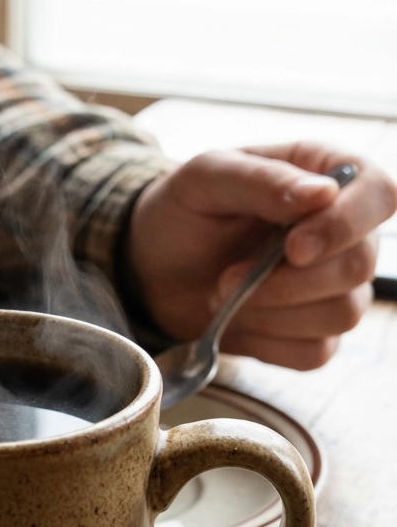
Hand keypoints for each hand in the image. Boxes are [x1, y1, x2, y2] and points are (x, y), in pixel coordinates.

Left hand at [127, 142, 396, 368]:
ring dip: (273, 313)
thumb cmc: (183, 211)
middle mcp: (344, 230)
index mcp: (328, 174)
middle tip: (224, 279)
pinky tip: (238, 320)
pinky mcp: (314, 331)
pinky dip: (269, 344)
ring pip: (343, 314)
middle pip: (360, 265)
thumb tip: (322, 194)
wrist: (153, 267)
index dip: (345, 226)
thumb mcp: (206, 179)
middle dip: (286, 282)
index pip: (380, 194)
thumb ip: (262, 180)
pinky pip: (316, 352)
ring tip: (223, 295)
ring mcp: (335, 284)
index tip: (293, 249)